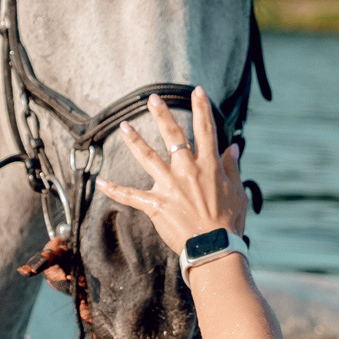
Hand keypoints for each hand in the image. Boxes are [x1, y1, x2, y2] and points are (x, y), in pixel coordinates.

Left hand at [98, 89, 248, 251]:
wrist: (214, 248)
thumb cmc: (229, 222)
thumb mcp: (238, 192)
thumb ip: (232, 168)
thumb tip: (232, 148)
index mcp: (208, 165)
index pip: (206, 130)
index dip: (202, 108)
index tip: (197, 91)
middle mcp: (187, 170)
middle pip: (173, 135)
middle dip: (162, 114)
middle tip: (152, 98)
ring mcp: (169, 186)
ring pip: (147, 157)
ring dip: (134, 140)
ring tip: (123, 125)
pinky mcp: (155, 204)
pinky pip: (130, 196)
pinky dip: (114, 189)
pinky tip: (100, 181)